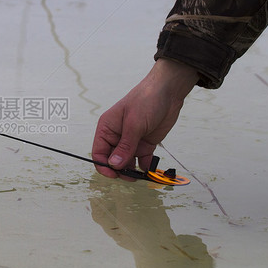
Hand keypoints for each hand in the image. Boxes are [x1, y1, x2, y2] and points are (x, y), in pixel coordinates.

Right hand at [92, 59, 198, 177]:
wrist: (168, 91)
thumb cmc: (146, 100)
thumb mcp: (134, 124)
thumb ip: (125, 146)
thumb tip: (114, 165)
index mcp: (106, 129)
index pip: (99, 152)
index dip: (104, 165)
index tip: (114, 174)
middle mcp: (117, 137)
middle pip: (112, 161)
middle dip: (119, 170)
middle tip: (130, 176)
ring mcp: (131, 141)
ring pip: (126, 163)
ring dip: (131, 171)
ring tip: (139, 175)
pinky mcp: (145, 144)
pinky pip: (142, 161)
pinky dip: (144, 168)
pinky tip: (149, 169)